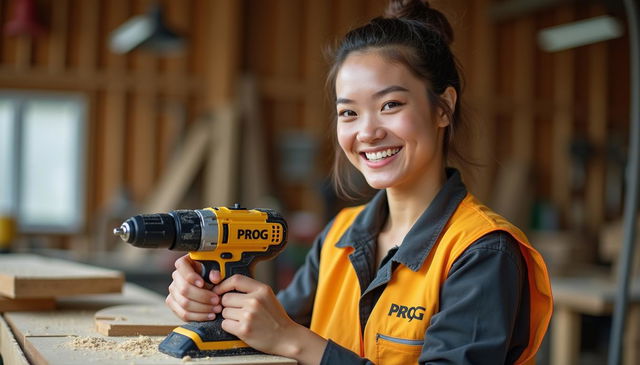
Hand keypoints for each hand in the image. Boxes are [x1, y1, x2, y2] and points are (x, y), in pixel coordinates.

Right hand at [166, 254, 222, 320]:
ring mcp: (173, 291)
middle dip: (203, 296)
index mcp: (184, 263)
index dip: (191, 276)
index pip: (182, 267)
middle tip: (217, 300)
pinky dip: (198, 316)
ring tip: (216, 308)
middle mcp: (176, 276)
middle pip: (185, 289)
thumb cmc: (211, 273)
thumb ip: (216, 271)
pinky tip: (209, 315)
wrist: (207, 283)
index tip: (202, 283)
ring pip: (185, 303)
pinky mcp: (174, 304)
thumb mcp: (215, 268)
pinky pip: (184, 314)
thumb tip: (215, 278)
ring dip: (203, 308)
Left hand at [214, 274, 330, 361]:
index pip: (236, 280)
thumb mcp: (267, 297)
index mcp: (262, 290)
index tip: (219, 290)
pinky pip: (225, 324)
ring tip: (243, 320)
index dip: (223, 285)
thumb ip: (250, 290)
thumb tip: (226, 289)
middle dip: (228, 305)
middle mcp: (255, 301)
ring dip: (229, 317)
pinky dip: (230, 327)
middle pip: (226, 298)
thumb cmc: (276, 318)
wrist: (286, 338)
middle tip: (238, 311)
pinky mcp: (244, 330)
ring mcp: (249, 315)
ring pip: (224, 312)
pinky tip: (241, 328)